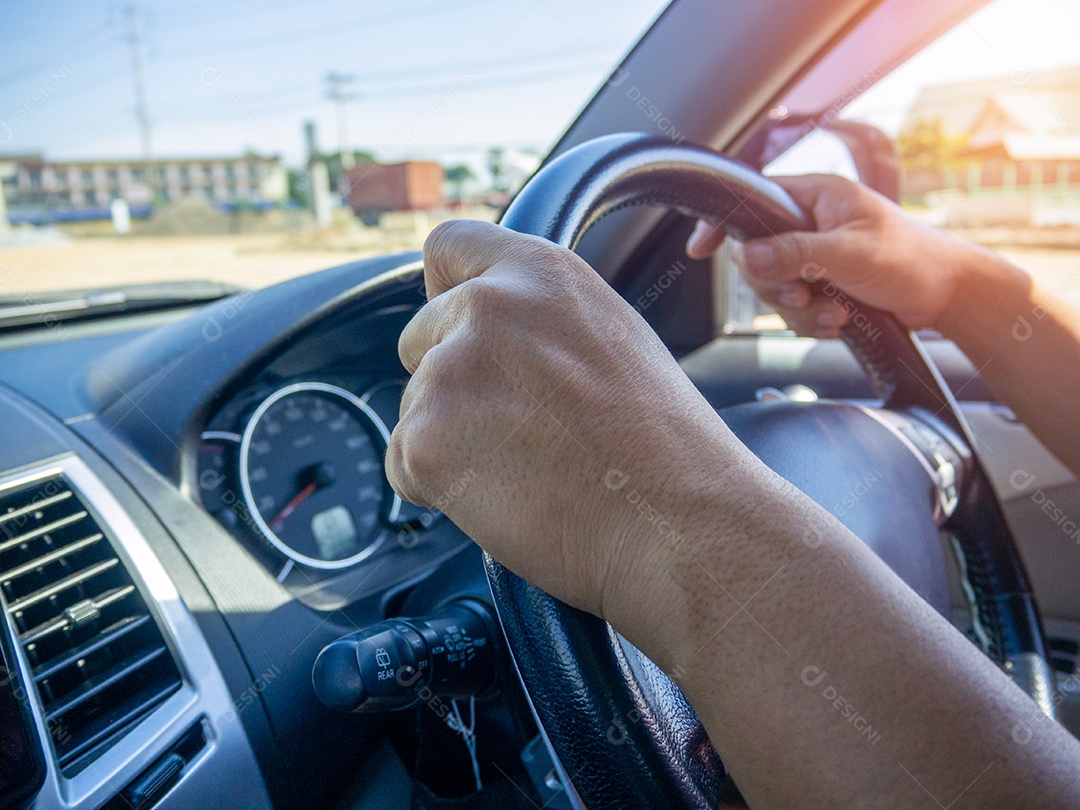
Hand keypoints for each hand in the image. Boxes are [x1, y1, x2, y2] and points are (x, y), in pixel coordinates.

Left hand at [386, 220, 739, 618]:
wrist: (680, 523)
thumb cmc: (663, 444)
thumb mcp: (613, 335)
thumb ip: (542, 313)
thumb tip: (493, 321)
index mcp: (538, 273)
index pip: (446, 247)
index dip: (444, 291)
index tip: (456, 327)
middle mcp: (486, 308)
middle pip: (417, 337)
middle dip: (451, 381)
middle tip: (515, 427)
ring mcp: (449, 373)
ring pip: (412, 406)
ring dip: (449, 439)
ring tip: (525, 469)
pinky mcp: (425, 442)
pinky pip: (403, 463)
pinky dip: (437, 487)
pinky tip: (504, 497)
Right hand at [686, 174, 977, 336]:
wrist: (949, 295)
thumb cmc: (912, 259)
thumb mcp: (851, 253)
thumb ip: (796, 252)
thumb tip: (748, 256)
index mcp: (816, 196)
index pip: (753, 199)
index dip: (724, 223)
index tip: (700, 249)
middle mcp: (810, 222)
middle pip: (757, 256)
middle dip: (776, 286)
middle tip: (803, 295)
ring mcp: (814, 256)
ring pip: (774, 288)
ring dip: (800, 310)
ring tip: (836, 315)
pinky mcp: (822, 285)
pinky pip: (794, 308)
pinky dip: (812, 321)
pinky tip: (840, 323)